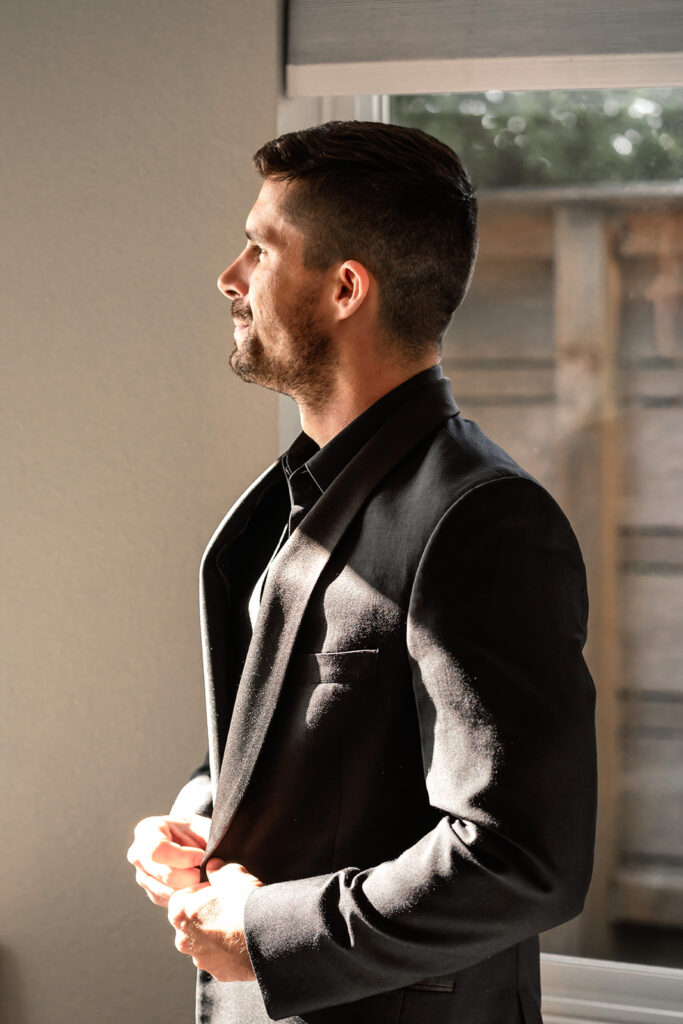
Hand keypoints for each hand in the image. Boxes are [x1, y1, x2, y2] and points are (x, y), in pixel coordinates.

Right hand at [127, 814, 210, 907]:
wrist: (190, 839)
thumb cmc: (195, 829)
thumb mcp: (200, 826)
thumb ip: (206, 840)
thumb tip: (213, 862)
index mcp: (147, 831)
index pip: (157, 850)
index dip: (182, 857)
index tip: (202, 857)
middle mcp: (139, 856)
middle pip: (163, 874)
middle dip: (190, 878)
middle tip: (210, 875)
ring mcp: (144, 877)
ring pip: (168, 893)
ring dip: (191, 890)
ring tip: (208, 881)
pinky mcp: (154, 894)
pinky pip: (171, 902)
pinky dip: (188, 898)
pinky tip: (201, 889)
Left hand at [167, 858, 261, 980]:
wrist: (268, 935)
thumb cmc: (245, 903)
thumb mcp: (231, 874)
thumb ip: (216, 869)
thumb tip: (212, 866)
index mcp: (180, 913)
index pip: (181, 897)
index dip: (199, 890)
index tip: (216, 889)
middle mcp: (184, 940)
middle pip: (191, 921)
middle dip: (206, 914)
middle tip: (228, 905)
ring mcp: (201, 959)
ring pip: (204, 941)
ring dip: (216, 933)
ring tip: (238, 923)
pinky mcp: (218, 972)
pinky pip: (219, 957)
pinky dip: (228, 949)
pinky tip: (243, 939)